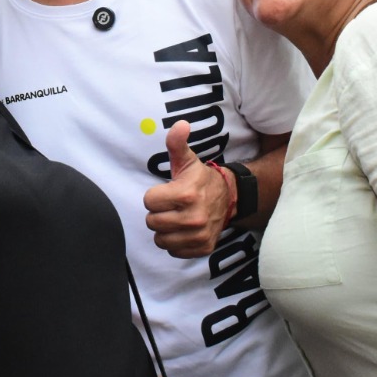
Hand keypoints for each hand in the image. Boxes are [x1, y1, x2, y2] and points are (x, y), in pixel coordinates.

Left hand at [143, 122, 232, 257]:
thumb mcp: (187, 159)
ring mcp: (199, 235)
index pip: (148, 202)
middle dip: (158, 213)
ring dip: (165, 230)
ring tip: (176, 218)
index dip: (154, 196)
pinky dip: (175, 243)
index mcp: (186, 194)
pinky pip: (173, 251)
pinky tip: (183, 230)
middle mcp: (193, 217)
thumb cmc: (200, 178)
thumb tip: (180, 125)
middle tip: (171, 206)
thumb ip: (177, 143)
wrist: (228, 198)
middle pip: (152, 222)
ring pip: (160, 239)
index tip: (166, 192)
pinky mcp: (203, 248)